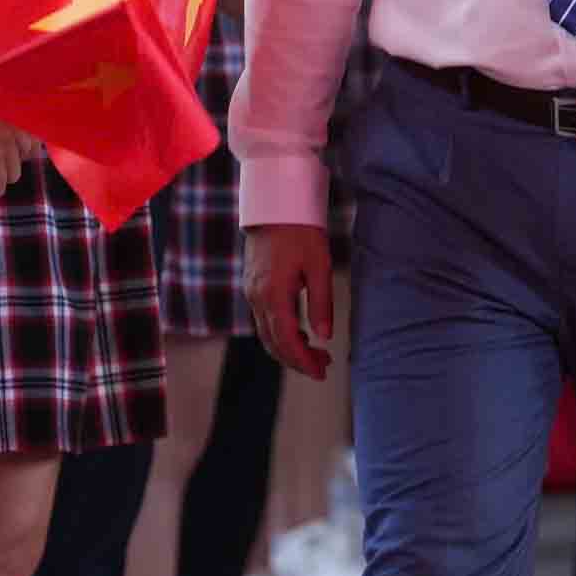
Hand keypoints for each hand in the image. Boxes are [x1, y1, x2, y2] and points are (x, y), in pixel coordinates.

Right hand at [244, 223, 334, 379]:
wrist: (274, 204)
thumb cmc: (300, 230)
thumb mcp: (319, 265)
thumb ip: (321, 303)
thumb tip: (324, 337)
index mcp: (274, 295)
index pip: (287, 341)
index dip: (303, 361)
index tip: (322, 371)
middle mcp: (257, 298)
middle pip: (273, 343)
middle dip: (297, 360)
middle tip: (323, 366)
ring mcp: (251, 293)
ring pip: (266, 334)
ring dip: (289, 349)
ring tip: (316, 353)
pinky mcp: (252, 286)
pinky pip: (263, 320)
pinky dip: (280, 333)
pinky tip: (300, 331)